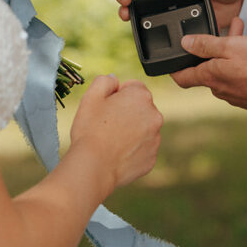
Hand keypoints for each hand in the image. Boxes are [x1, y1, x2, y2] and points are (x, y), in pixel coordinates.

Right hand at [69, 75, 163, 194]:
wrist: (94, 166)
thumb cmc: (91, 130)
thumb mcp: (91, 96)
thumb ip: (105, 81)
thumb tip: (115, 80)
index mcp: (141, 96)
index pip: (132, 87)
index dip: (116, 95)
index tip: (105, 107)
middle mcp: (154, 115)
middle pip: (139, 108)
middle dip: (126, 112)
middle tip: (106, 124)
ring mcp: (155, 138)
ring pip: (142, 129)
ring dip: (130, 131)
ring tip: (110, 141)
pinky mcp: (151, 158)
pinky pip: (142, 149)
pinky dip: (132, 150)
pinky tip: (116, 154)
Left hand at [171, 18, 246, 111]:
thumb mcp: (230, 46)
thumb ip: (205, 44)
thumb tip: (184, 44)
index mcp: (209, 76)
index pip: (182, 77)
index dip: (174, 68)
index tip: (173, 60)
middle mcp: (218, 89)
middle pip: (207, 69)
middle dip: (212, 49)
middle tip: (222, 31)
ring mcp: (234, 95)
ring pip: (224, 70)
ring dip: (229, 52)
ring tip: (241, 32)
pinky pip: (238, 77)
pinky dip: (240, 63)